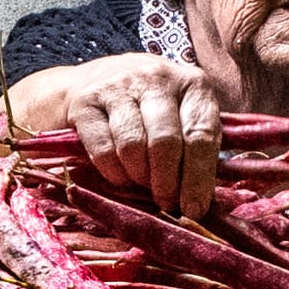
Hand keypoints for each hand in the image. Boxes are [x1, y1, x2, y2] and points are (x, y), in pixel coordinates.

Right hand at [63, 54, 222, 218]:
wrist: (92, 79)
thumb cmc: (151, 108)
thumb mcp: (183, 116)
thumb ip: (198, 148)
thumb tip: (203, 202)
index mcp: (193, 84)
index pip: (202, 136)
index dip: (199, 178)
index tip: (195, 209)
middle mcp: (157, 78)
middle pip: (166, 142)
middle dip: (168, 182)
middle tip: (166, 203)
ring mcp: (118, 86)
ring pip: (133, 145)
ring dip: (139, 176)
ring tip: (143, 184)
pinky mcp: (85, 100)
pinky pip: (102, 148)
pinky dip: (113, 172)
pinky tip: (121, 176)